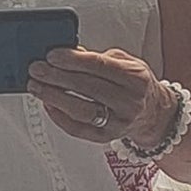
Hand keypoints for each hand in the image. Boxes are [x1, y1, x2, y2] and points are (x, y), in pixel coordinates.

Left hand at [26, 46, 170, 148]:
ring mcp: (119, 122)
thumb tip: (66, 53)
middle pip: (87, 88)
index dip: (73, 60)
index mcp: (135, 77)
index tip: (51, 55)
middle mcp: (129, 101)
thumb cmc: (135, 84)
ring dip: (54, 97)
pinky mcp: (106, 137)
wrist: (153, 113)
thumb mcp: (125, 63)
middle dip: (57, 77)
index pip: (100, 66)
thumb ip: (97, 58)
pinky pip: (78, 129)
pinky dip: (59, 116)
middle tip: (37, 69)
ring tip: (37, 87)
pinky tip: (48, 104)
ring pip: (81, 110)